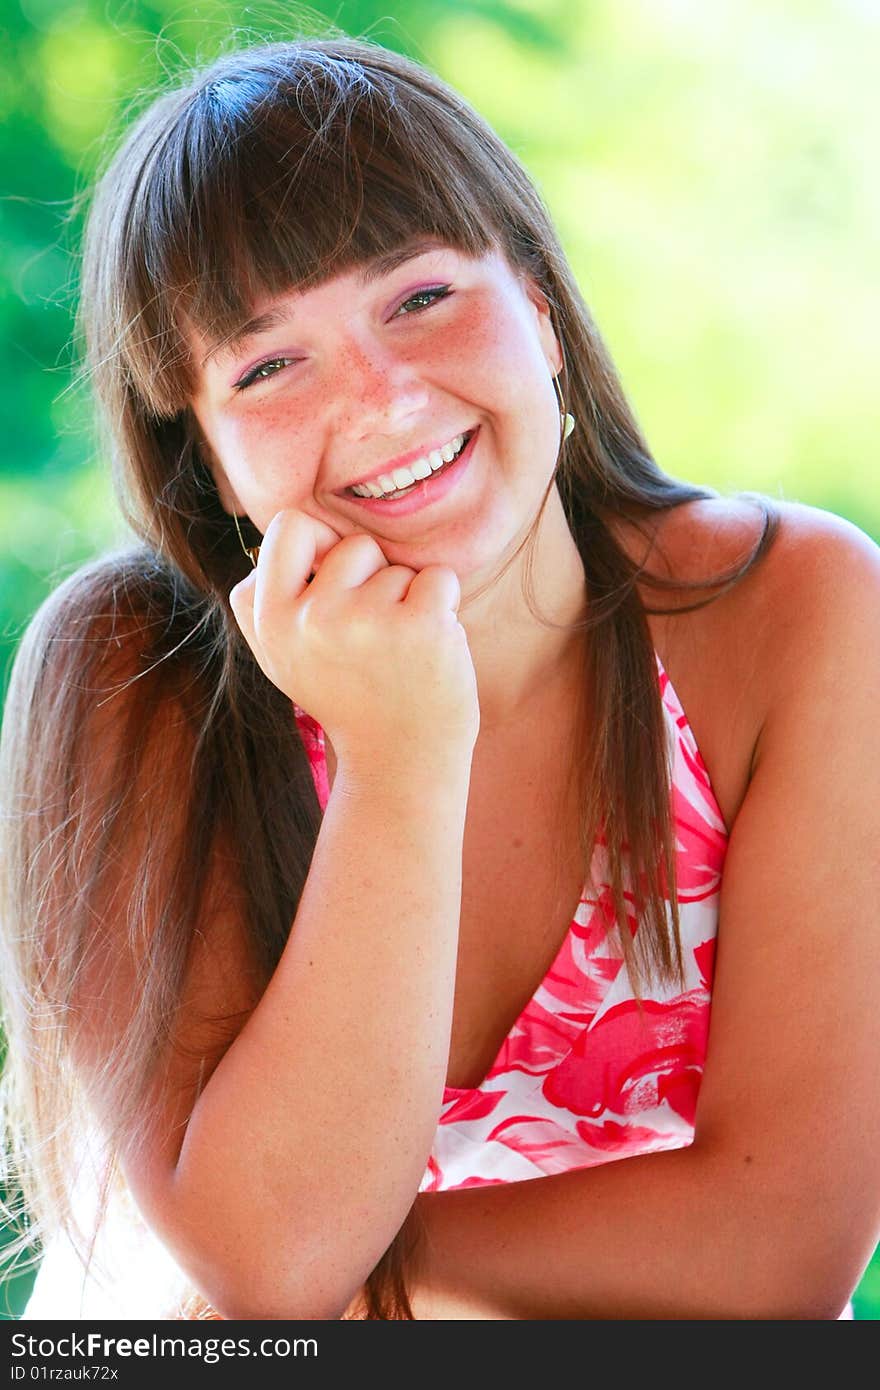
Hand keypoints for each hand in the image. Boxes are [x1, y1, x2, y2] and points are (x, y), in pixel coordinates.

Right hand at [229, 510, 479, 766]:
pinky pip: (438, 578)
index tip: (335, 581)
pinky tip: (429, 649)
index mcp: (272, 621)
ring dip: (407, 601)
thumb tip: (272, 542)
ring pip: (398, 567)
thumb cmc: (346, 699)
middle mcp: (313, 618)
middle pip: (353, 544)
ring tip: (398, 653)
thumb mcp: (282, 658)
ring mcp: (367, 620)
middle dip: (371, 577)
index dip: (319, 543)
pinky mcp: (421, 624)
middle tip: (372, 634)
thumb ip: (264, 602)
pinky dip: (443, 607)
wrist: (400, 761)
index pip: (289, 526)